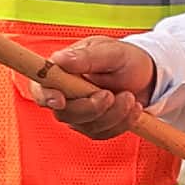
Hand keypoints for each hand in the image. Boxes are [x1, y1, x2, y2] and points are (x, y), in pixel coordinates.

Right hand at [41, 38, 157, 140]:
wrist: (145, 74)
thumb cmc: (123, 58)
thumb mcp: (111, 51)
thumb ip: (87, 57)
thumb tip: (59, 59)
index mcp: (60, 72)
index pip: (40, 88)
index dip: (45, 96)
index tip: (61, 100)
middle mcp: (65, 95)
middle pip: (65, 114)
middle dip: (91, 108)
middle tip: (111, 94)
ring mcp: (79, 114)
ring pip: (87, 126)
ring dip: (113, 114)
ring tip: (130, 96)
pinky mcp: (94, 126)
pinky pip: (104, 133)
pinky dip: (122, 122)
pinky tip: (134, 108)